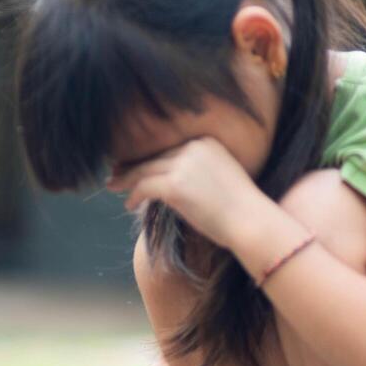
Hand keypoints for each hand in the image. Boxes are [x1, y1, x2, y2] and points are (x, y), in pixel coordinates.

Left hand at [106, 137, 261, 247]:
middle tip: (115, 174)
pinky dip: (133, 195)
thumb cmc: (240, 210)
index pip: (168, 148)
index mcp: (206, 142)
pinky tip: (129, 205)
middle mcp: (194, 147)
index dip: (148, 157)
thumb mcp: (220, 179)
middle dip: (132, 166)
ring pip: (144, 170)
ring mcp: (184, 165)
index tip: (133, 165)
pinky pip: (144, 186)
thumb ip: (196, 173)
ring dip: (126, 180)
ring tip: (113, 187)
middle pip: (153, 156)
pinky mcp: (175, 185)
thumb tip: (168, 182)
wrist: (252, 223)